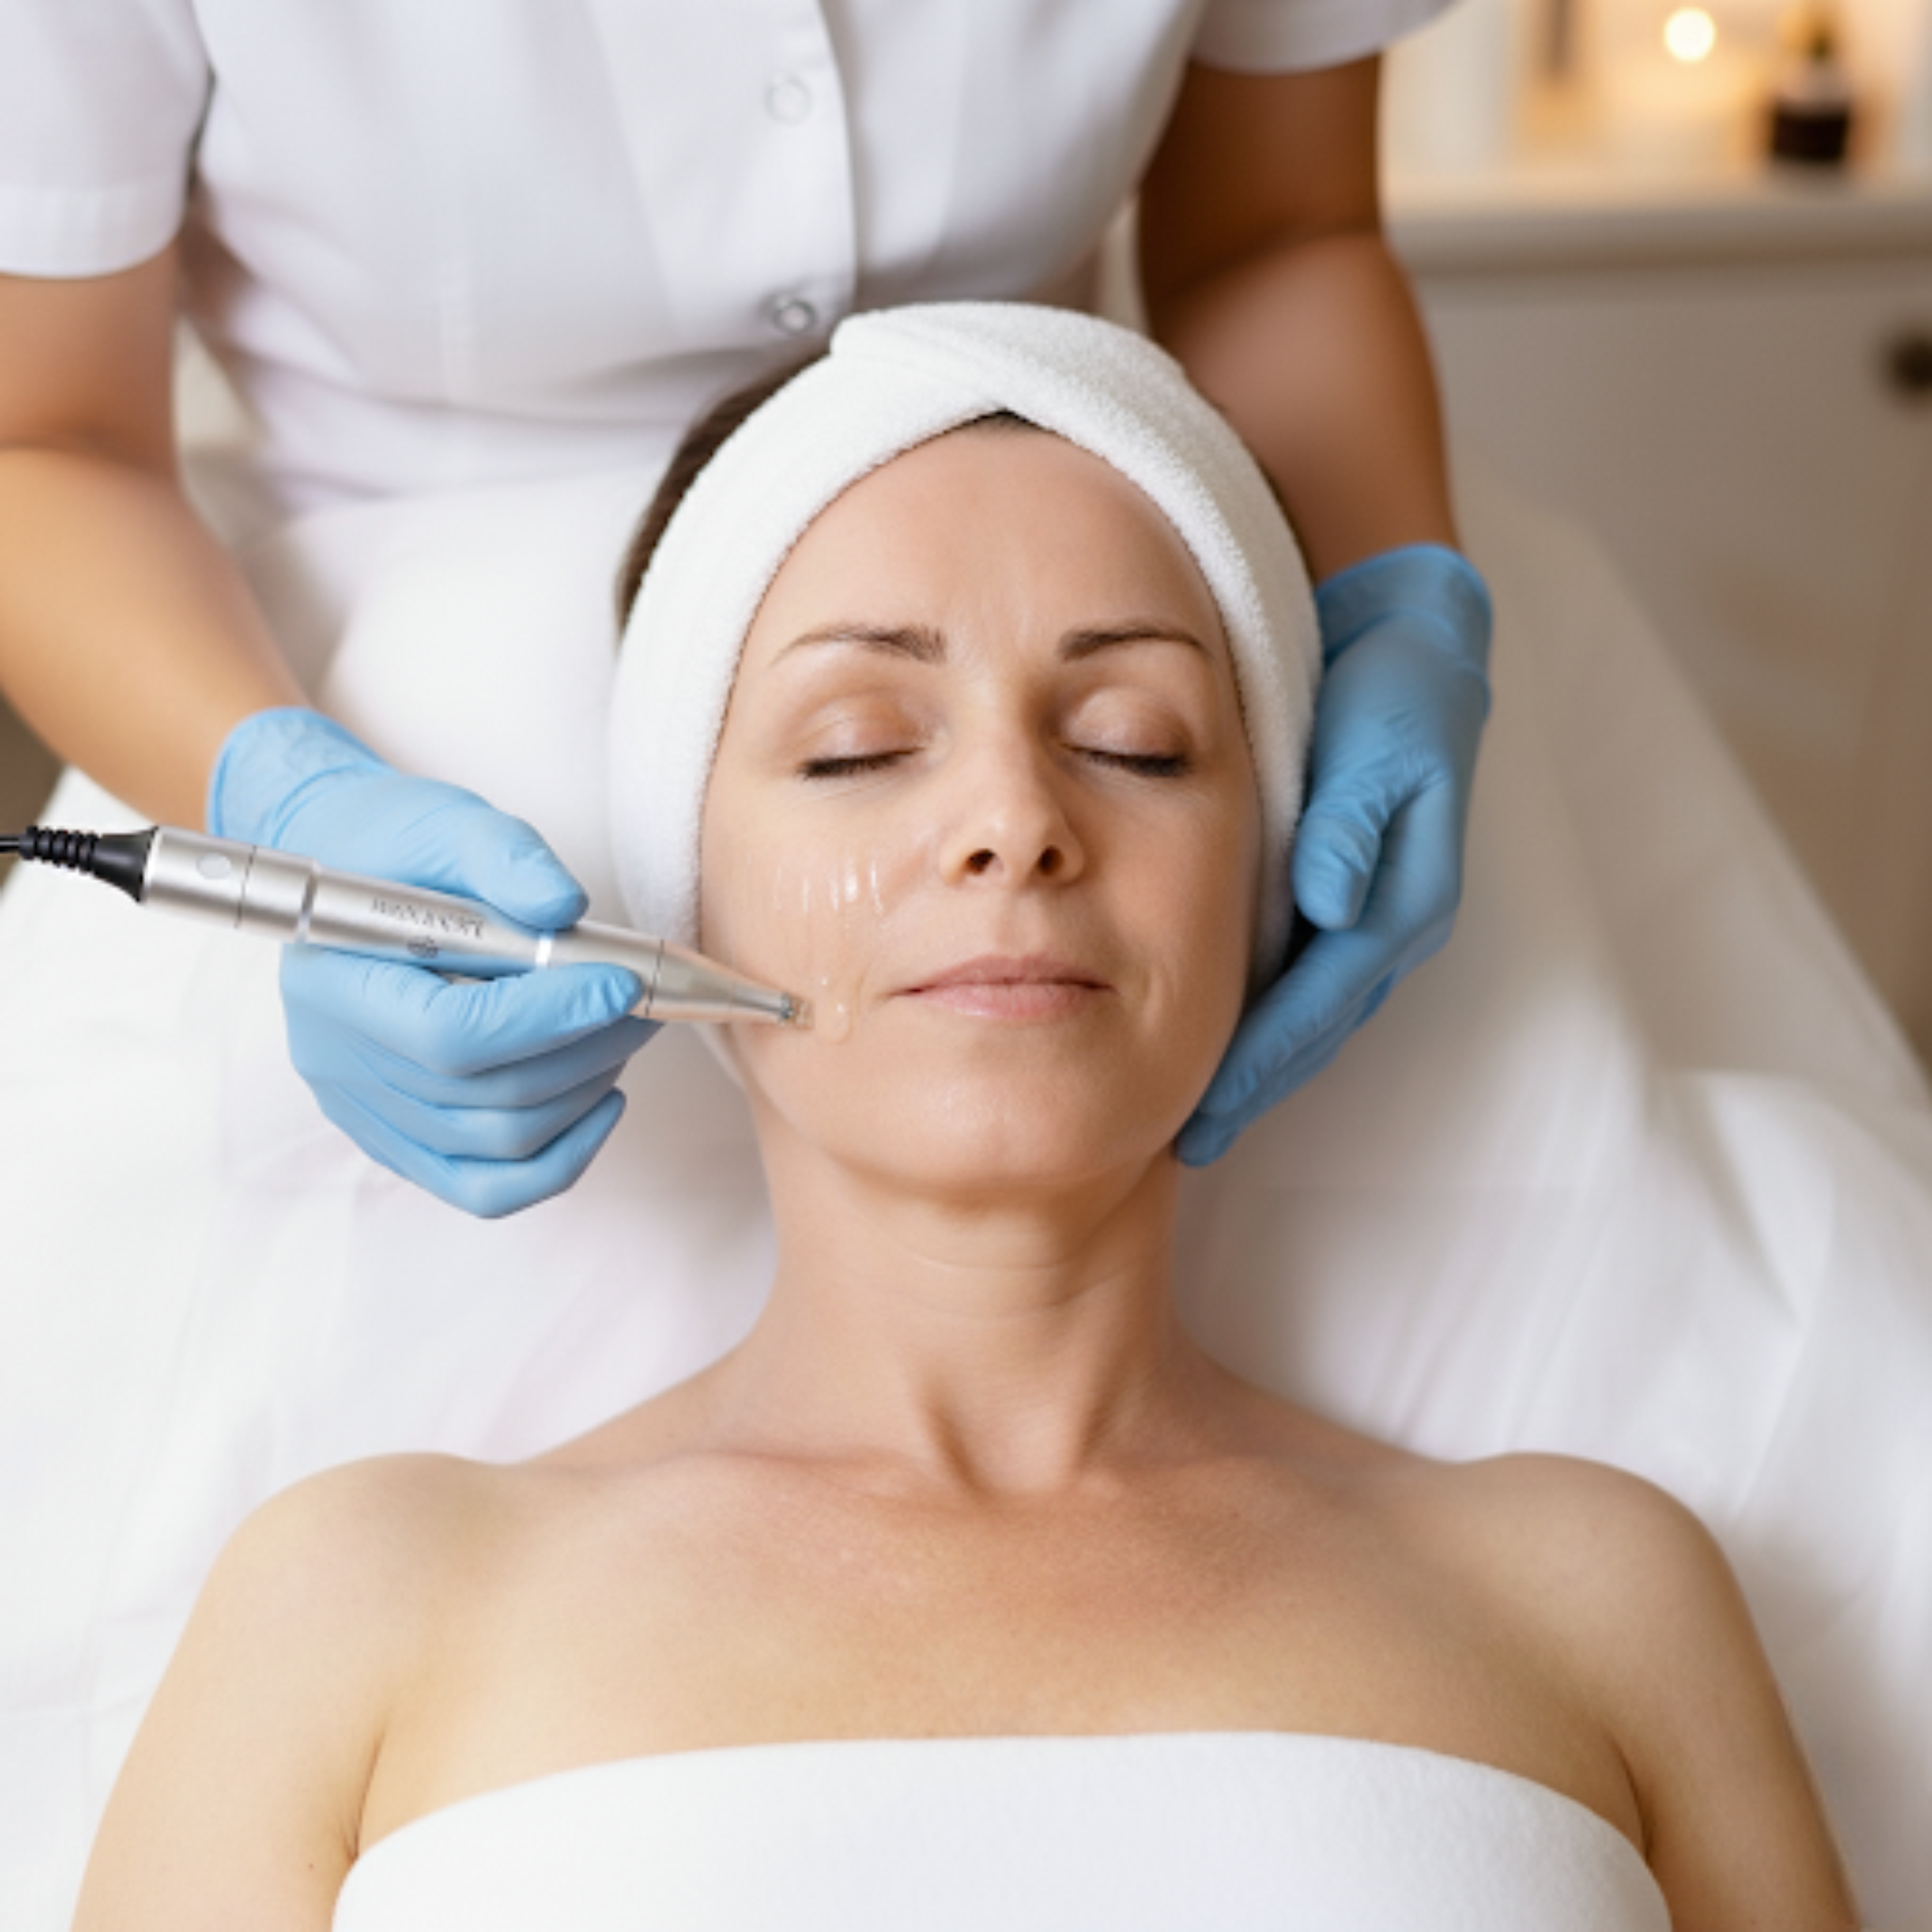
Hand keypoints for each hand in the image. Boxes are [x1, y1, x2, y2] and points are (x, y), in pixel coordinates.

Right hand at [209, 708, 657, 1215]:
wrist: (344, 865)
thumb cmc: (394, 845)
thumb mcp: (449, 822)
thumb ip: (506, 858)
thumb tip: (565, 906)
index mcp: (337, 985)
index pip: (452, 1035)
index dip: (550, 1017)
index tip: (622, 983)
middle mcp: (341, 1063)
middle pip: (485, 1095)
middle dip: (588, 1049)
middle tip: (646, 1003)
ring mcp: (368, 1111)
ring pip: (499, 1143)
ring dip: (585, 1092)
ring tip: (625, 1033)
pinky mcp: (400, 1138)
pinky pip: (484, 1187)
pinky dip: (558, 1158)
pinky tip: (602, 1103)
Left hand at [1178, 545, 1491, 1164]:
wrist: (1409, 644)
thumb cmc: (1398, 691)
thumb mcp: (1386, 743)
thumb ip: (1355, 822)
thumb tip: (1327, 900)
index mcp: (1399, 903)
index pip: (1319, 1005)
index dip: (1260, 1066)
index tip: (1203, 1120)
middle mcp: (1380, 923)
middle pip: (1307, 1029)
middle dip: (1247, 1090)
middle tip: (1180, 1147)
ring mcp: (1358, 914)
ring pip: (1298, 1012)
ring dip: (1246, 1063)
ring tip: (1182, 1115)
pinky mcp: (1333, 895)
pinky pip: (1288, 975)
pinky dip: (1247, 1014)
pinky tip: (1194, 1032)